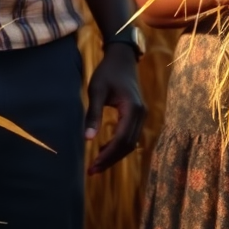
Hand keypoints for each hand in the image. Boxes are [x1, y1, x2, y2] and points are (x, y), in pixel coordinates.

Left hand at [84, 42, 146, 174]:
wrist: (122, 58)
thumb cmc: (108, 72)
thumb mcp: (96, 90)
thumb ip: (93, 114)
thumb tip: (87, 139)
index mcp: (132, 109)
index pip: (122, 140)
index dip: (107, 155)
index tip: (92, 166)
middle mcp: (141, 114)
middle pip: (128, 145)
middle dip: (111, 159)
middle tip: (92, 170)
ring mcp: (142, 114)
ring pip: (131, 142)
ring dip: (115, 154)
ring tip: (96, 163)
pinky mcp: (138, 114)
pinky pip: (131, 135)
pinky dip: (119, 145)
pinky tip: (104, 148)